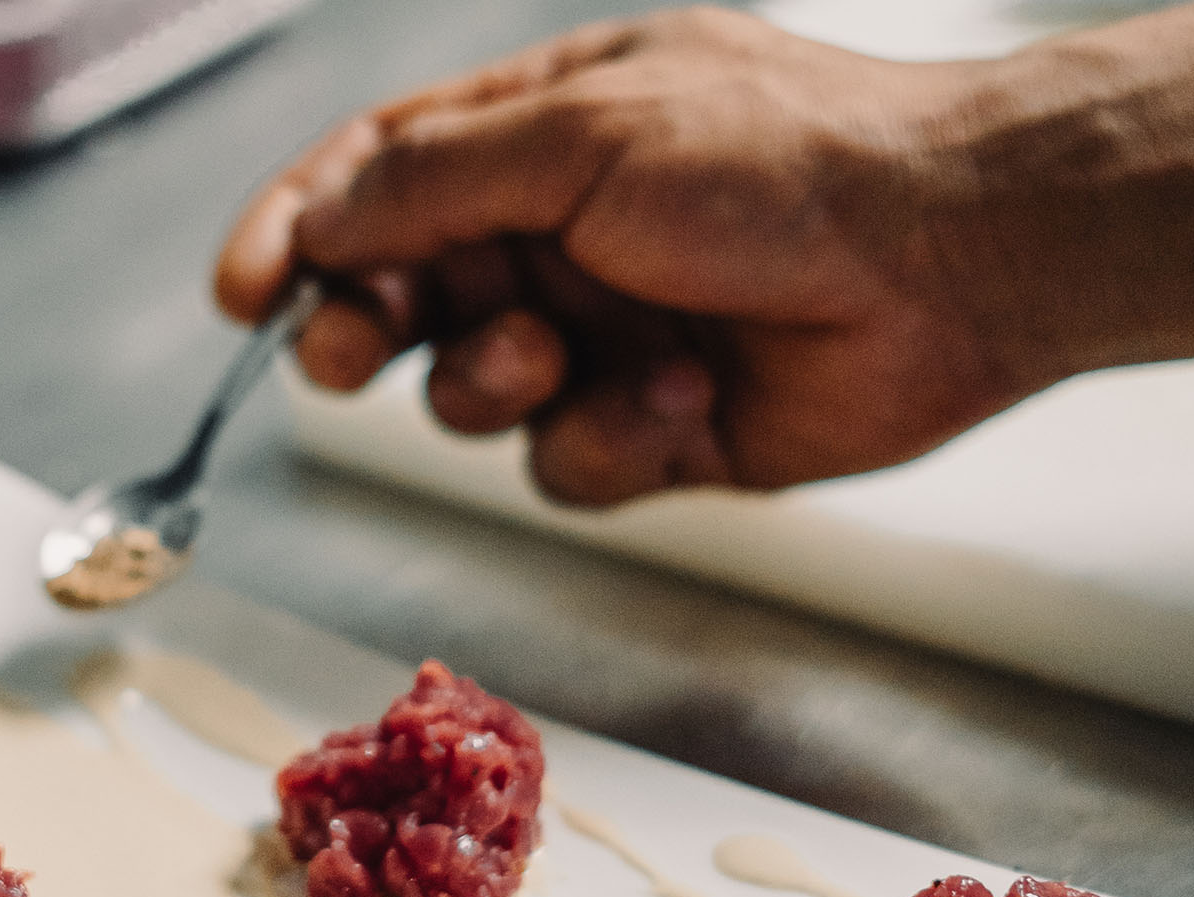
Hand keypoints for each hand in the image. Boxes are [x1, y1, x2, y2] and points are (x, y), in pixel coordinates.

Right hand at [214, 7, 1029, 506]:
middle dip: (366, 331)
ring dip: (499, 383)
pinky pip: (565, 464)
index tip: (241, 293)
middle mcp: (559, 237)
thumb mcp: (584, 136)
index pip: (373, 178)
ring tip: (566, 354)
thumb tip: (319, 214)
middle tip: (357, 353)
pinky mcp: (653, 428)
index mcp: (536, 136)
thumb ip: (434, 177)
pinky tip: (685, 399)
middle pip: (402, 298)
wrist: (953, 261)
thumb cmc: (785, 164)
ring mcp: (603, 335)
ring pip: (471, 397)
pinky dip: (608, 439)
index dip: (293, 231)